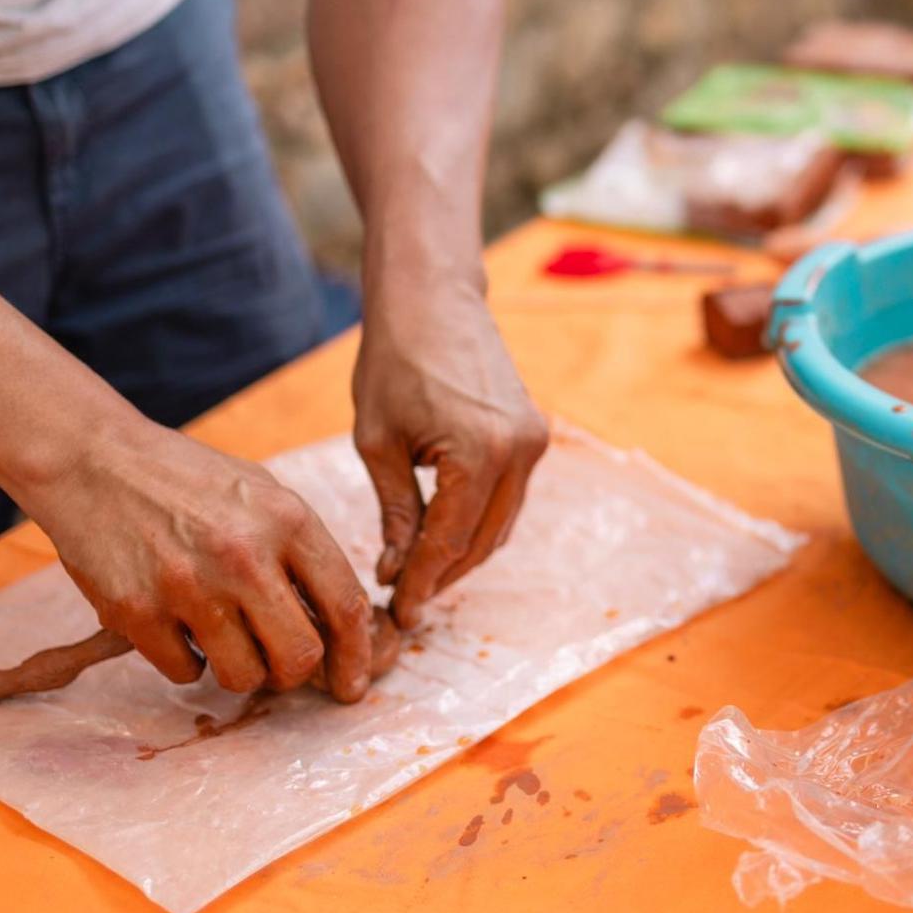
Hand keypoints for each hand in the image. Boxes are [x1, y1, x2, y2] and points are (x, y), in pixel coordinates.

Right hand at [28, 418, 374, 700]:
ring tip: (222, 634)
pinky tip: (176, 624)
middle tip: (277, 665)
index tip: (351, 684)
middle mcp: (243, 555)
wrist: (94, 461)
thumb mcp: (263, 494)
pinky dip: (186, 661)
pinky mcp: (136, 612)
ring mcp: (188, 586)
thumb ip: (302, 553)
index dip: (355, 656)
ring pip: (243, 676)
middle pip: (299, 656)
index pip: (346, 605)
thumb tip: (338, 626)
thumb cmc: (188, 481)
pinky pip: (184, 673)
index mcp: (287, 520)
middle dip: (294, 673)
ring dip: (240, 669)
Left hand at [353, 281, 547, 628]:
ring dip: (462, 554)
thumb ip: (395, 511)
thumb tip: (397, 571)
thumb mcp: (377, 441)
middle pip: (482, 541)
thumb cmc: (394, 358)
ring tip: (418, 575)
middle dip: (443, 577)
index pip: (448, 541)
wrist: (432, 296)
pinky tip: (443, 536)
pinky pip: (508, 498)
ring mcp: (534, 441)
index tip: (398, 616)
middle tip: (404, 602)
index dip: (421, 584)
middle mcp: (521, 450)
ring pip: (500, 525)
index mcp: (480, 451)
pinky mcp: (534, 433)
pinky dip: (478, 523)